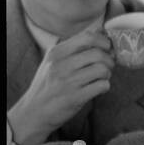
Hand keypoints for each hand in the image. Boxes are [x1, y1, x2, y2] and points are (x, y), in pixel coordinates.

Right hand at [7, 29, 113, 144]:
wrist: (34, 111)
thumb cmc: (48, 84)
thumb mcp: (54, 61)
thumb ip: (74, 48)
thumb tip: (101, 33)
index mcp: (57, 52)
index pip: (88, 37)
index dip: (104, 42)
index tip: (107, 49)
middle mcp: (61, 64)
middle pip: (99, 53)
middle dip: (109, 60)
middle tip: (107, 67)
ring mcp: (68, 81)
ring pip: (103, 69)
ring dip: (107, 74)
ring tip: (100, 78)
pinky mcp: (75, 97)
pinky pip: (102, 86)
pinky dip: (105, 86)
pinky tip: (97, 88)